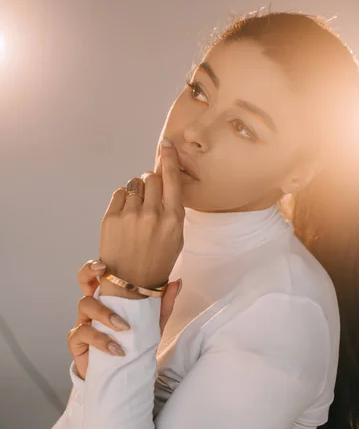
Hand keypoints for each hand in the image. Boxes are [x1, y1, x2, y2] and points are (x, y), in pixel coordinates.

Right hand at [67, 259, 181, 380]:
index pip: (99, 274)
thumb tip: (176, 281)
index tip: (104, 263)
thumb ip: (163, 304)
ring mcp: (83, 321)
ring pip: (85, 305)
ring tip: (124, 327)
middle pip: (83, 281)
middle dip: (88, 273)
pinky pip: (83, 334)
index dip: (95, 265)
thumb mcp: (152, 324)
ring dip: (105, 314)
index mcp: (108, 297)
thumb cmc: (133, 343)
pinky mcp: (77, 342)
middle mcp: (93, 305)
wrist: (122, 376)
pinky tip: (117, 350)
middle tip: (102, 272)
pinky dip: (101, 341)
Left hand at [98, 139, 184, 287]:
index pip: (172, 178)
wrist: (132, 284)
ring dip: (137, 192)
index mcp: (173, 218)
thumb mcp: (177, 236)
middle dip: (151, 182)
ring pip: (135, 184)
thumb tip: (165, 180)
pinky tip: (126, 215)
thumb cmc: (158, 259)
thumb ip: (173, 208)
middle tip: (150, 197)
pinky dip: (123, 199)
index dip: (169, 157)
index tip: (166, 144)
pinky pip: (119, 193)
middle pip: (151, 177)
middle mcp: (153, 213)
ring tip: (136, 211)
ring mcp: (130, 216)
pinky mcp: (111, 218)